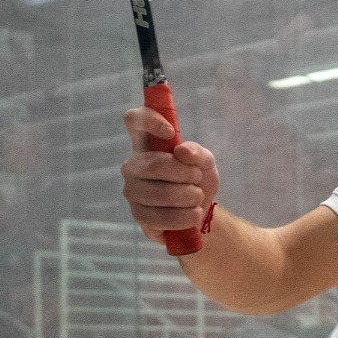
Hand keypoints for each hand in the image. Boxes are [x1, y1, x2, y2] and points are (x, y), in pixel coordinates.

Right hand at [121, 107, 218, 242]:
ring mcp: (132, 191)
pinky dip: (184, 217)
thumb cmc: (197, 180)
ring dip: (189, 196)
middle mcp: (133, 166)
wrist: (201, 211)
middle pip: (154, 165)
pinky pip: (160, 217)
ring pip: (160, 193)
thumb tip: (181, 151)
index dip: (149, 121)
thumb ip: (197, 152)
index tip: (171, 133)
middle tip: (197, 177)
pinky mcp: (139, 216)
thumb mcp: (205, 162)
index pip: (134, 120)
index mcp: (146, 144)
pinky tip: (192, 214)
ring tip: (197, 197)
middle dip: (185, 173)